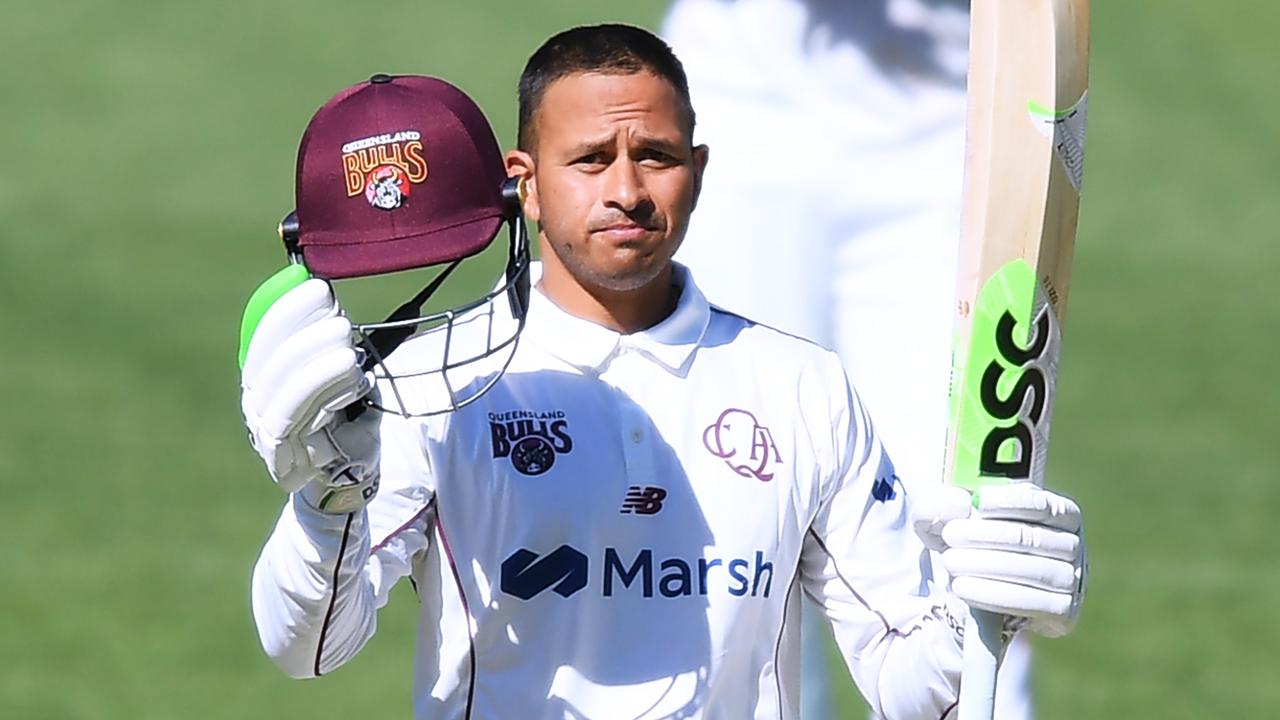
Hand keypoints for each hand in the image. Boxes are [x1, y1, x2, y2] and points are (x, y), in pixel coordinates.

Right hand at [240, 278, 379, 512]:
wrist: (346, 475)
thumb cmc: (344, 415)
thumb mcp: (337, 371)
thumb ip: (324, 337)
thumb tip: (321, 287)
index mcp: (262, 373)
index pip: (264, 335)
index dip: (288, 309)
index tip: (318, 288)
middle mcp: (256, 400)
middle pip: (271, 360)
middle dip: (306, 334)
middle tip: (342, 319)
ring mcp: (265, 430)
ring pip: (285, 389)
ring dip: (319, 364)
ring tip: (350, 349)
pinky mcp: (282, 456)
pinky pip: (299, 419)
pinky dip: (326, 394)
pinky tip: (355, 381)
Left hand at [912, 482, 1085, 637]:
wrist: (991, 590)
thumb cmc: (977, 542)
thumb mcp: (964, 516)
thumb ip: (949, 502)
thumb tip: (954, 502)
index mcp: (1062, 513)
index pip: (1041, 503)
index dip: (1009, 502)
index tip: (977, 503)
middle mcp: (1074, 544)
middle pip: (1030, 537)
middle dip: (985, 535)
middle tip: (949, 535)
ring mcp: (1073, 579)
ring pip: (1031, 570)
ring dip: (986, 566)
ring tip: (949, 562)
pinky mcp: (1065, 611)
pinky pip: (1031, 603)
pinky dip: (994, 595)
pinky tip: (963, 588)